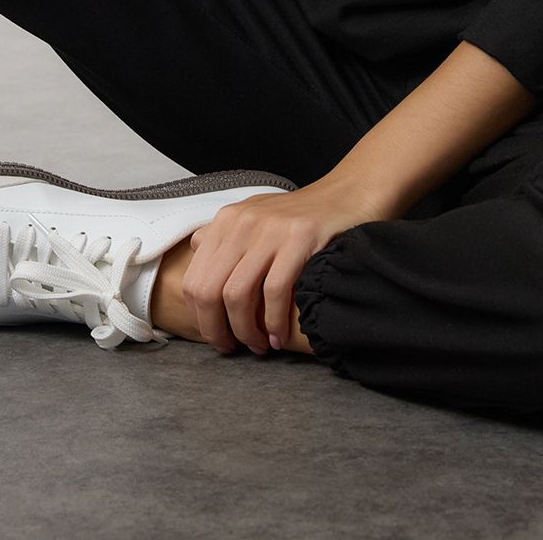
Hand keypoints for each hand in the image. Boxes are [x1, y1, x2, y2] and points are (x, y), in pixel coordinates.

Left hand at [179, 179, 383, 353]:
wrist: (347, 194)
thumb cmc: (300, 215)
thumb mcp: (255, 217)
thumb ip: (225, 235)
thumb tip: (195, 249)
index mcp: (227, 221)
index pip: (194, 280)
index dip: (202, 317)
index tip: (218, 336)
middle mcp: (242, 222)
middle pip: (209, 291)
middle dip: (218, 330)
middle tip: (235, 348)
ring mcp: (270, 229)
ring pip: (237, 295)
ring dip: (246, 332)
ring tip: (261, 345)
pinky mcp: (299, 238)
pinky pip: (275, 292)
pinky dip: (274, 323)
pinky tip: (280, 336)